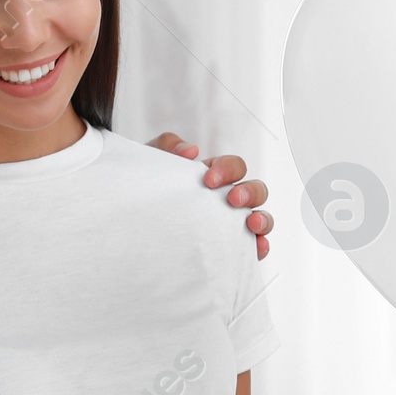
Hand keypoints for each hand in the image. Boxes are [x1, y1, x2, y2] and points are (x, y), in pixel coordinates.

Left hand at [150, 132, 271, 258]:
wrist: (134, 228)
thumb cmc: (148, 192)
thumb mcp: (151, 165)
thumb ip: (166, 146)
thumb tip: (191, 151)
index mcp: (215, 177)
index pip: (234, 167)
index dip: (228, 170)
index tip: (209, 180)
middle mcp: (228, 199)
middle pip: (255, 189)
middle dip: (248, 192)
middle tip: (232, 199)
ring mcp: (233, 224)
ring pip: (261, 216)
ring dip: (262, 218)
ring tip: (251, 223)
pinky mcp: (232, 248)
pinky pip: (254, 247)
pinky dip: (260, 246)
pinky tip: (256, 247)